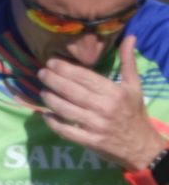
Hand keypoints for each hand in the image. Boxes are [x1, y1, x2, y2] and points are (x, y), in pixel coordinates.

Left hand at [40, 36, 163, 170]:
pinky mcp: (90, 141)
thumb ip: (128, 62)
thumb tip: (130, 37)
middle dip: (52, 80)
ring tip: (42, 91)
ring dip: (50, 99)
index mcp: (114, 93)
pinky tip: (45, 115)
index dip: (64, 68)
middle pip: (70, 91)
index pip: (83, 77)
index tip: (51, 62)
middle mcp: (104, 108)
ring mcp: (95, 125)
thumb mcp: (134, 87)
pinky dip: (52, 122)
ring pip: (64, 109)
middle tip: (41, 73)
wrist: (142, 147)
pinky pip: (65, 130)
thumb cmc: (135, 113)